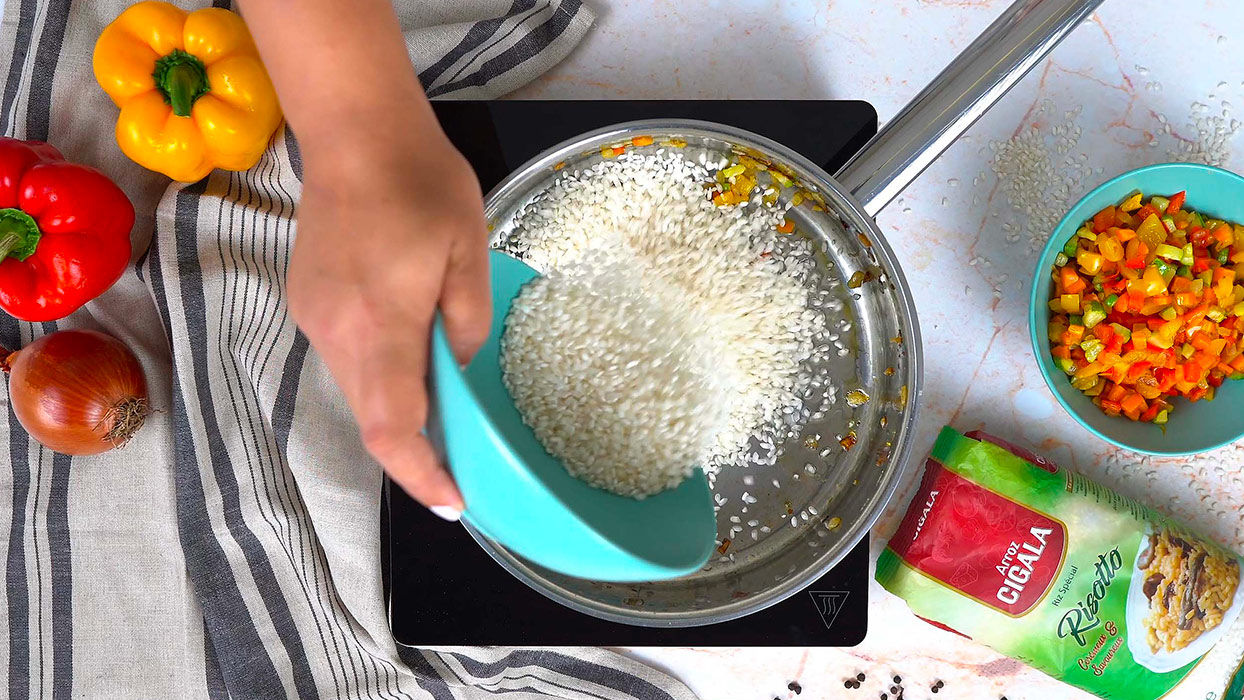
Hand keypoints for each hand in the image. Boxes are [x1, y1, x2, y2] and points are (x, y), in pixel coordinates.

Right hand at [288, 135, 490, 516]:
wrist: (354, 132)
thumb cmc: (422, 182)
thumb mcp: (469, 250)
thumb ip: (468, 322)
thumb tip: (461, 373)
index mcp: (381, 323)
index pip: (392, 426)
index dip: (420, 473)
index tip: (453, 501)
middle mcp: (336, 331)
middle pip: (374, 415)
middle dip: (418, 447)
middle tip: (463, 458)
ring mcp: (314, 317)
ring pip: (358, 389)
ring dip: (399, 406)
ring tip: (443, 403)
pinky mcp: (306, 302)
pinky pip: (347, 357)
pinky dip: (380, 372)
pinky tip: (410, 349)